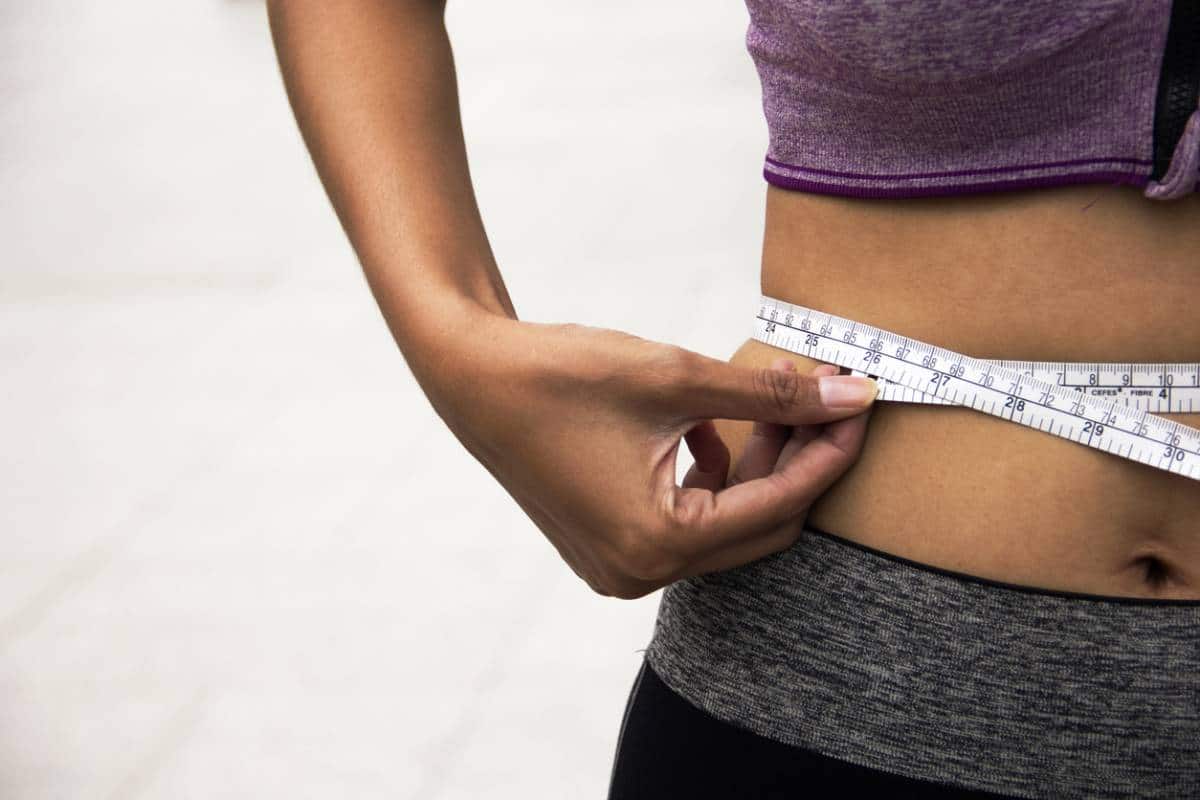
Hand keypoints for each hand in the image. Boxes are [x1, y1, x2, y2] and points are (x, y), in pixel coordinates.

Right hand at [418, 307, 876, 598]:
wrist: (471, 376)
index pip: (775, 506)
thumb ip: (771, 393)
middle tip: (827, 402)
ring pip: (724, 525)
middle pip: (756, 527)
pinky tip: (709, 426)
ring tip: (770, 404)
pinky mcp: (608, 545)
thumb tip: (851, 394)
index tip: (862, 405)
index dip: (828, 453)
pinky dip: (711, 478)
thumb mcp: (677, 377)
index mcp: (654, 545)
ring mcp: (620, 565)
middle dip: (796, 463)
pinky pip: (687, 523)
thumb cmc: (561, 374)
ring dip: (754, 468)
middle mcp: (638, 573)